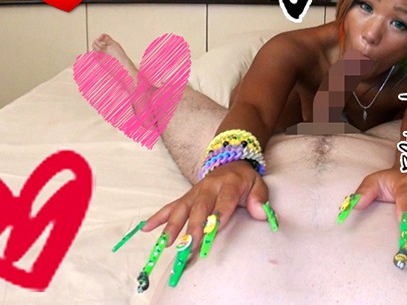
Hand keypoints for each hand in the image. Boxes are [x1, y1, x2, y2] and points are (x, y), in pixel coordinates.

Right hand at [142, 160, 269, 253]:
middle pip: (200, 208)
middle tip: (189, 246)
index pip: (224, 202)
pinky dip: (158, 217)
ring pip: (182, 208)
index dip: (218, 216)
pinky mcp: (187, 196)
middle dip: (194, 227)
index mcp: (229, 184)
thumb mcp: (259, 184)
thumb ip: (260, 198)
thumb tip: (260, 214)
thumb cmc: (246, 180)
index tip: (213, 232)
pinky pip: (171, 206)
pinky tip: (146, 228)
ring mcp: (195, 192)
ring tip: (167, 243)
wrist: (231, 161)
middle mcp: (209, 187)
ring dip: (173, 225)